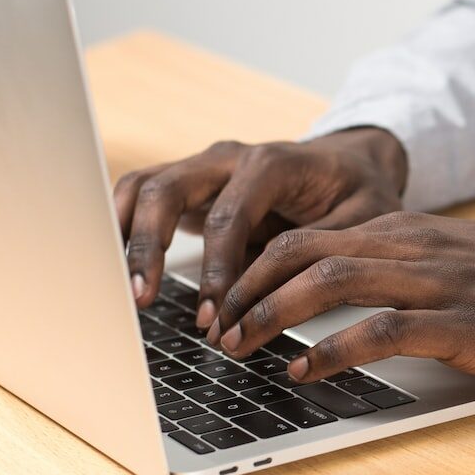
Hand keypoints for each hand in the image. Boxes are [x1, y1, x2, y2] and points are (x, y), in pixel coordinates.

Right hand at [113, 128, 407, 324]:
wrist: (350, 162)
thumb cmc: (358, 191)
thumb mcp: (361, 220)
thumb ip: (321, 250)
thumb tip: (282, 296)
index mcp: (272, 163)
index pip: (228, 216)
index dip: (216, 270)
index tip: (213, 315)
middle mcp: (228, 158)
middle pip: (168, 190)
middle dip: (149, 247)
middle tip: (140, 299)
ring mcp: (202, 167)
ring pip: (142, 187)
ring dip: (124, 236)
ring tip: (117, 289)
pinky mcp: (188, 185)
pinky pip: (140, 197)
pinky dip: (121, 227)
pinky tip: (113, 268)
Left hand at [209, 212, 474, 385]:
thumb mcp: (462, 258)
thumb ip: (408, 262)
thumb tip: (347, 282)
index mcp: (413, 232)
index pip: (312, 234)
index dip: (255, 265)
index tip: (224, 300)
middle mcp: (417, 248)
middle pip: (305, 249)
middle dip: (246, 287)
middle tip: (214, 327)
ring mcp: (440, 284)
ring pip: (333, 279)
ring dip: (271, 313)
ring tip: (239, 345)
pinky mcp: (465, 325)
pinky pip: (383, 329)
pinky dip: (332, 349)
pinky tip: (304, 370)